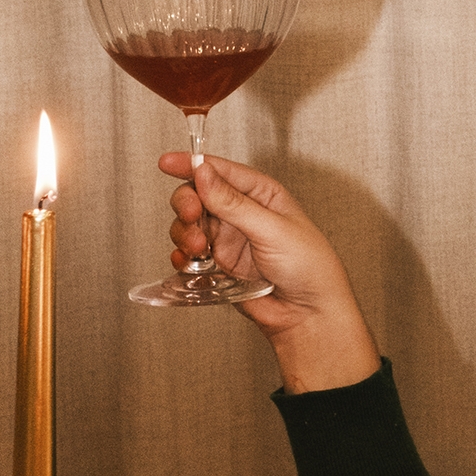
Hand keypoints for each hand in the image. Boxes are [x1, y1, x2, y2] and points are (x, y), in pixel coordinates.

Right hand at [161, 152, 380, 393]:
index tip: (167, 162)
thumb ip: (233, 203)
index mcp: (261, 193)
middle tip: (190, 216)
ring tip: (197, 249)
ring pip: (189, 225)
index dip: (192, 164)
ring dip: (185, 233)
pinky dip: (182, 257)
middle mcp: (242, 212)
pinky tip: (188, 262)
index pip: (221, 170)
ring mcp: (228, 238)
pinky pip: (188, 254)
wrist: (308, 313)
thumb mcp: (271, 229)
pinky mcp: (218, 263)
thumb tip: (203, 172)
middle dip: (187, 204)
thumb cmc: (308, 266)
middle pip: (198, 195)